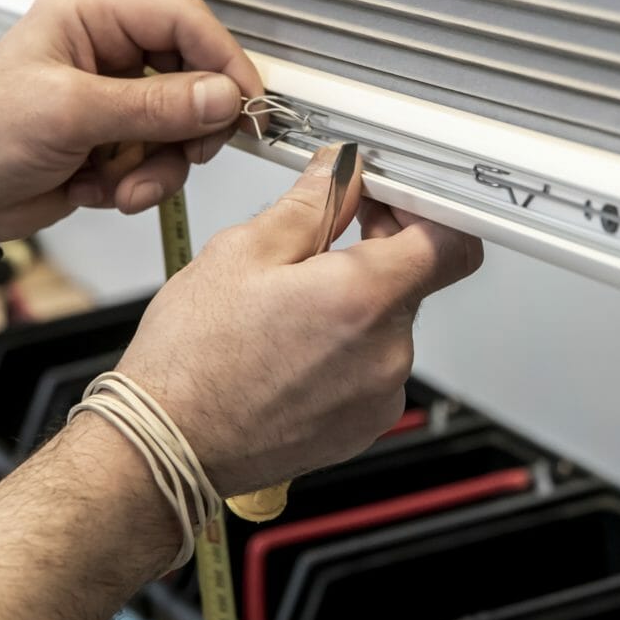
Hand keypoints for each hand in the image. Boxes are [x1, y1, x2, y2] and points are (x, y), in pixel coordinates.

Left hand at [0, 0, 262, 243]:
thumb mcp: (68, 113)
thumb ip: (153, 105)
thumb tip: (222, 96)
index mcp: (92, 15)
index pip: (183, 21)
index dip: (223, 59)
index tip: (246, 103)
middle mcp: (109, 50)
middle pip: (193, 76)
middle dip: (191, 126)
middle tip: (191, 154)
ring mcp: (115, 97)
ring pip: (182, 127)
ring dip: (160, 165)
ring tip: (124, 185)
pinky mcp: (116, 138)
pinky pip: (161, 158)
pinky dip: (140, 182)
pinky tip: (101, 190)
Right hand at [117, 145, 484, 496]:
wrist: (168, 447)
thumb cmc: (193, 359)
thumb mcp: (243, 252)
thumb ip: (312, 204)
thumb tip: (343, 172)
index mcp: (363, 300)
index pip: (452, 242)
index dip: (428, 210)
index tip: (394, 200)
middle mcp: (386, 355)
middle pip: (416, 280)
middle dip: (378, 248)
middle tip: (325, 237)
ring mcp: (378, 397)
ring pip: (389, 323)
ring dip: (355, 300)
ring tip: (290, 302)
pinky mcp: (362, 427)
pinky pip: (373, 367)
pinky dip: (346, 346)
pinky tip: (293, 343)